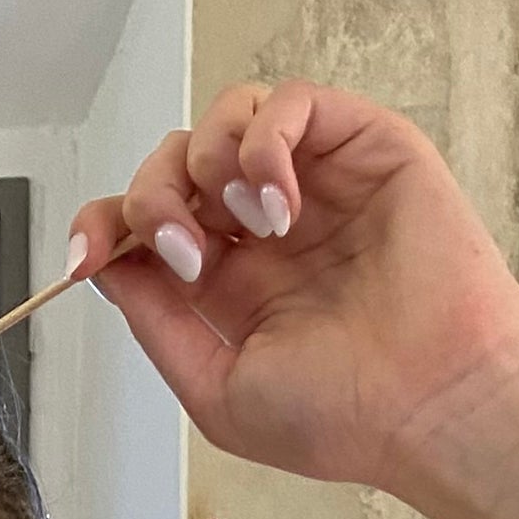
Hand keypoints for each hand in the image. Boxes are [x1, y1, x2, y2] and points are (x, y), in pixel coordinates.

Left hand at [69, 82, 518, 518]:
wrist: (432, 405)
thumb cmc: (344, 416)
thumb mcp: (216, 389)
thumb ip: (157, 324)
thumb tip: (105, 264)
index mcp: (229, 283)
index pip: (145, 223)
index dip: (104, 224)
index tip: (87, 255)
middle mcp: (265, 226)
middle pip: (173, 163)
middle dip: (154, 200)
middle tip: (188, 259)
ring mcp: (312, 181)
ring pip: (223, 119)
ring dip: (210, 166)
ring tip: (253, 232)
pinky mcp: (361, 145)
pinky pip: (288, 102)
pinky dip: (264, 142)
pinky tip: (280, 204)